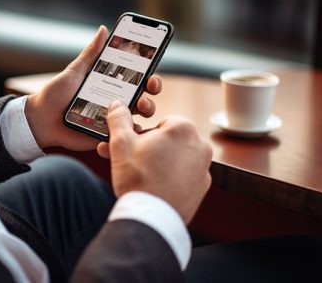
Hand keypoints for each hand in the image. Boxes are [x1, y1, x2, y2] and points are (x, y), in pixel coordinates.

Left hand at [25, 26, 162, 150]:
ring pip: (138, 116)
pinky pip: (124, 136)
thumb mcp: (75, 71)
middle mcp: (115, 102)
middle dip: (152, 90)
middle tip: (149, 86)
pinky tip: (132, 127)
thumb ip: (91, 53)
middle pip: (144, 96)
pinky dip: (132, 132)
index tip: (152, 68)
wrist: (40, 119)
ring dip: (146, 109)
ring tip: (139, 105)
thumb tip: (103, 29)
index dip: (149, 74)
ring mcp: (112, 120)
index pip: (137, 78)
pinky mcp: (106, 136)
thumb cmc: (56, 94)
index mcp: (111, 85)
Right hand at [97, 101, 211, 223]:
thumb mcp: (121, 143)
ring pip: (177, 158)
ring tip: (143, 176)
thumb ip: (119, 119)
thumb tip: (117, 104)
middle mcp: (200, 145)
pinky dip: (172, 179)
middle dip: (153, 149)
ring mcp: (204, 168)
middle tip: (135, 162)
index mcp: (183, 129)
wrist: (150, 217)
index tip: (136, 147)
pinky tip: (155, 187)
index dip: (145, 134)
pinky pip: (184, 176)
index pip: (162, 123)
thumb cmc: (137, 178)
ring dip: (161, 162)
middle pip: (171, 141)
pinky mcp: (202, 187)